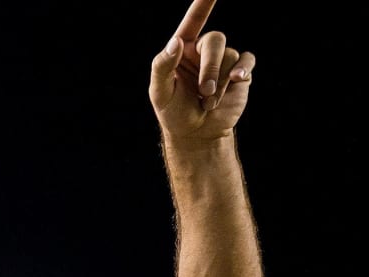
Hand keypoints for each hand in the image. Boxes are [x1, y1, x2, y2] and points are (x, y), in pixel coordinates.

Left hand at [149, 0, 254, 140]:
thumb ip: (162, 66)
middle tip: (203, 92)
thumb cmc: (173, 111)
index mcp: (182, 49)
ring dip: (220, 81)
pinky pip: (247, 62)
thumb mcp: (160, 92)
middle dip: (210, 67)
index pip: (192, 21)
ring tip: (208, 102)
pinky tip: (237, 80)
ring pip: (231, 55)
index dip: (203, 4)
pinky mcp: (240, 73)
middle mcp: (203, 51)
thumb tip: (176, 42)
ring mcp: (224, 61)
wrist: (195, 133)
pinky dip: (242, 71)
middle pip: (215, 40)